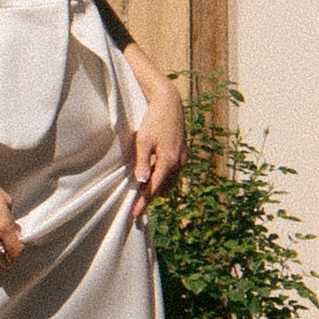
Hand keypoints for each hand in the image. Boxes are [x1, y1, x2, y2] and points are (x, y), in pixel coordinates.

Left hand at [130, 74, 187, 223]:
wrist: (170, 103)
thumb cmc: (154, 120)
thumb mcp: (144, 140)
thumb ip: (143, 162)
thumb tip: (142, 181)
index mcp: (168, 161)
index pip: (153, 189)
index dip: (142, 203)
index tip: (134, 215)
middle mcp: (179, 163)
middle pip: (162, 189)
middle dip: (150, 198)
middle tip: (136, 206)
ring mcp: (183, 159)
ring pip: (170, 183)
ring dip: (158, 189)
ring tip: (143, 194)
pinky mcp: (184, 154)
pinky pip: (174, 174)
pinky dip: (164, 179)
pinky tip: (155, 177)